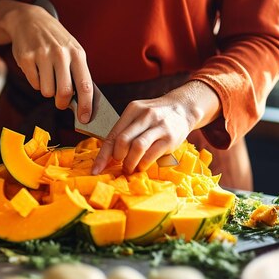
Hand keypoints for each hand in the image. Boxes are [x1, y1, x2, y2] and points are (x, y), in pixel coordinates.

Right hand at [2, 4, 92, 122]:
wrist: (30, 20)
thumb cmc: (56, 41)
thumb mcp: (72, 51)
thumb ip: (78, 74)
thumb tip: (82, 103)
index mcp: (77, 54)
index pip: (85, 85)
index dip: (86, 106)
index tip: (85, 119)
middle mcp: (60, 54)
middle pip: (63, 92)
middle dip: (62, 103)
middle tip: (61, 103)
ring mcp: (42, 55)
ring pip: (46, 91)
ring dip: (47, 90)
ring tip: (48, 76)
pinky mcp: (25, 58)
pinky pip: (33, 83)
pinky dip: (36, 81)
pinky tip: (37, 68)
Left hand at [91, 81, 220, 173]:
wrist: (183, 108)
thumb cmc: (156, 116)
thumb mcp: (139, 116)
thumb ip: (125, 131)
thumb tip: (107, 156)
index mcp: (132, 110)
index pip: (113, 134)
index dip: (102, 155)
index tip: (95, 170)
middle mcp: (145, 115)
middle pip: (122, 141)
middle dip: (116, 158)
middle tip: (118, 165)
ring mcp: (158, 126)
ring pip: (136, 148)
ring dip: (130, 163)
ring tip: (129, 168)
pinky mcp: (170, 138)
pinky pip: (151, 155)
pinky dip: (143, 164)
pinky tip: (141, 166)